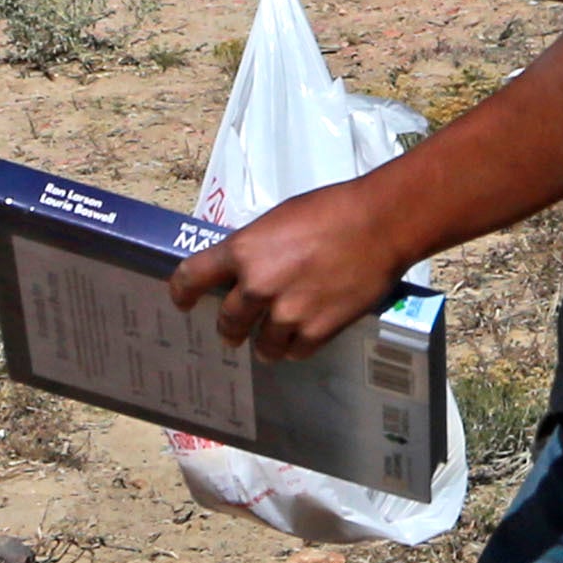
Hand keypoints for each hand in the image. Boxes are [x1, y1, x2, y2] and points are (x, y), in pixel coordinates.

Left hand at [168, 177, 416, 362]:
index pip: (191, 278)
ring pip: (263, 345)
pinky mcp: (317, 330)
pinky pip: (295, 351)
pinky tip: (304, 336)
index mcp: (242, 251)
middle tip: (236, 331)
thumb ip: (255, 249)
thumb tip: (245, 270)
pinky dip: (297, 346)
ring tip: (275, 339)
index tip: (183, 303)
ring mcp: (287, 312)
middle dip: (230, 328)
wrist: (380, 224)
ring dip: (266, 343)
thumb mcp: (278, 221)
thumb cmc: (331, 210)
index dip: (183, 294)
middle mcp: (257, 286)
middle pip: (228, 322)